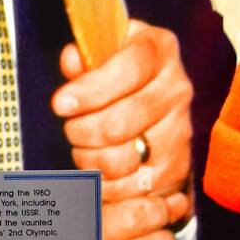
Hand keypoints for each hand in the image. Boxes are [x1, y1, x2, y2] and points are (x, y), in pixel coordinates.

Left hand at [52, 20, 193, 239]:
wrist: (159, 113)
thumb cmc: (123, 80)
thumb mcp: (106, 57)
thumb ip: (86, 58)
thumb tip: (72, 59)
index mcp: (159, 50)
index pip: (128, 69)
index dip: (90, 89)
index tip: (61, 104)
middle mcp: (176, 90)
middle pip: (118, 124)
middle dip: (82, 131)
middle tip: (72, 131)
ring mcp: (179, 132)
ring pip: (120, 160)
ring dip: (90, 160)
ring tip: (85, 150)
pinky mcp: (175, 169)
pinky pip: (127, 188)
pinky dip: (104, 185)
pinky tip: (98, 172)